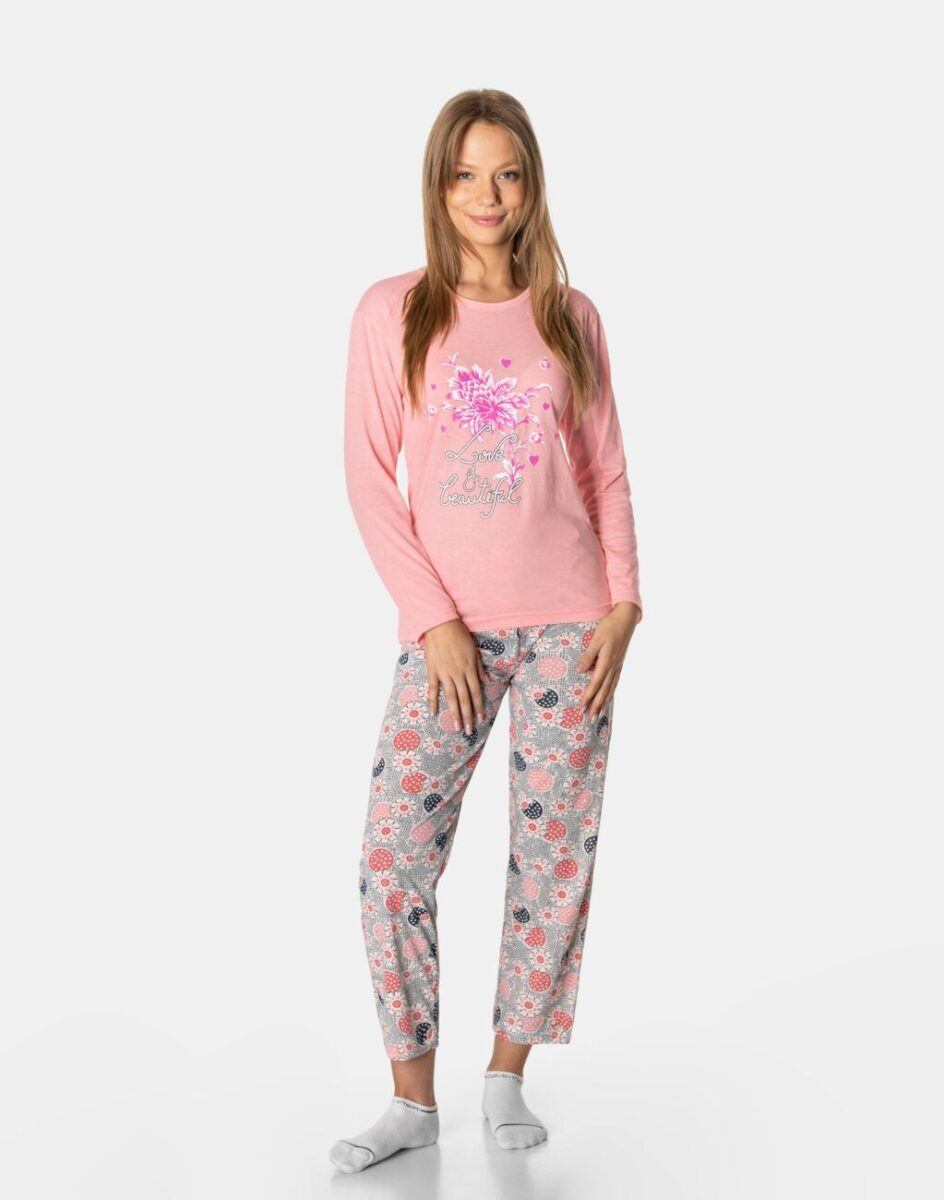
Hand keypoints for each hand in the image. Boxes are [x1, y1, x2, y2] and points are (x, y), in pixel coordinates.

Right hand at [421, 619, 487, 735]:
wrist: (441, 624)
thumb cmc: (459, 635)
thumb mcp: (474, 650)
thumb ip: (478, 667)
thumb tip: (486, 680)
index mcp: (469, 669)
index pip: (475, 692)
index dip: (478, 707)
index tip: (480, 718)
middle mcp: (458, 674)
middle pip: (464, 699)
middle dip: (467, 716)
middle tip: (468, 730)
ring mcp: (444, 673)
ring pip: (451, 697)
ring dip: (454, 713)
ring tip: (456, 727)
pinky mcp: (432, 671)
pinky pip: (433, 689)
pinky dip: (432, 701)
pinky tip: (433, 713)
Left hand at [576, 602, 639, 720]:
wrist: (626, 618)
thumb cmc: (609, 627)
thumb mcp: (596, 639)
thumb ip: (588, 656)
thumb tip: (580, 672)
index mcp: (606, 661)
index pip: (595, 683)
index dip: (588, 696)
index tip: (581, 707)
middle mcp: (613, 667)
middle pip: (604, 690)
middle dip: (596, 705)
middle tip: (590, 718)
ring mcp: (618, 665)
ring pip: (610, 688)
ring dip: (604, 702)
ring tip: (599, 714)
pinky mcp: (620, 663)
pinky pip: (615, 682)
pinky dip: (611, 692)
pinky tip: (608, 697)